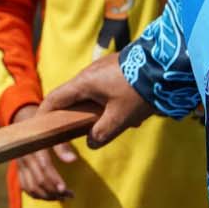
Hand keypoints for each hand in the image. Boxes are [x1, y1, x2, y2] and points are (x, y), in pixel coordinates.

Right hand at [5, 104, 75, 201]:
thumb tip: (73, 160)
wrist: (26, 123)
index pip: (44, 167)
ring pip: (31, 187)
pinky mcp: (19, 169)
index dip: (55, 180)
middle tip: (69, 195)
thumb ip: (63, 146)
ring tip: (62, 197)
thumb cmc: (46, 128)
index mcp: (34, 146)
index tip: (66, 190)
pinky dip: (37, 195)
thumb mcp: (55, 132)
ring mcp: (20, 164)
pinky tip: (50, 196)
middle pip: (38, 180)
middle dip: (54, 191)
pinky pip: (25, 187)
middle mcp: (25, 156)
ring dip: (47, 196)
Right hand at [39, 53, 154, 149]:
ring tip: (125, 122)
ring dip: (104, 111)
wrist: (165, 64)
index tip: (43, 129)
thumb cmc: (139, 91)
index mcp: (83, 83)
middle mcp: (89, 73)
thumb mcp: (120, 118)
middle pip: (75, 98)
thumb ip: (102, 133)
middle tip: (92, 131)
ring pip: (94, 94)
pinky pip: (108, 88)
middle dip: (82, 117)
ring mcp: (103, 68)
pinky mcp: (117, 67)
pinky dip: (115, 102)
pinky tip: (135, 112)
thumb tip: (91, 142)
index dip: (45, 115)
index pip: (54, 99)